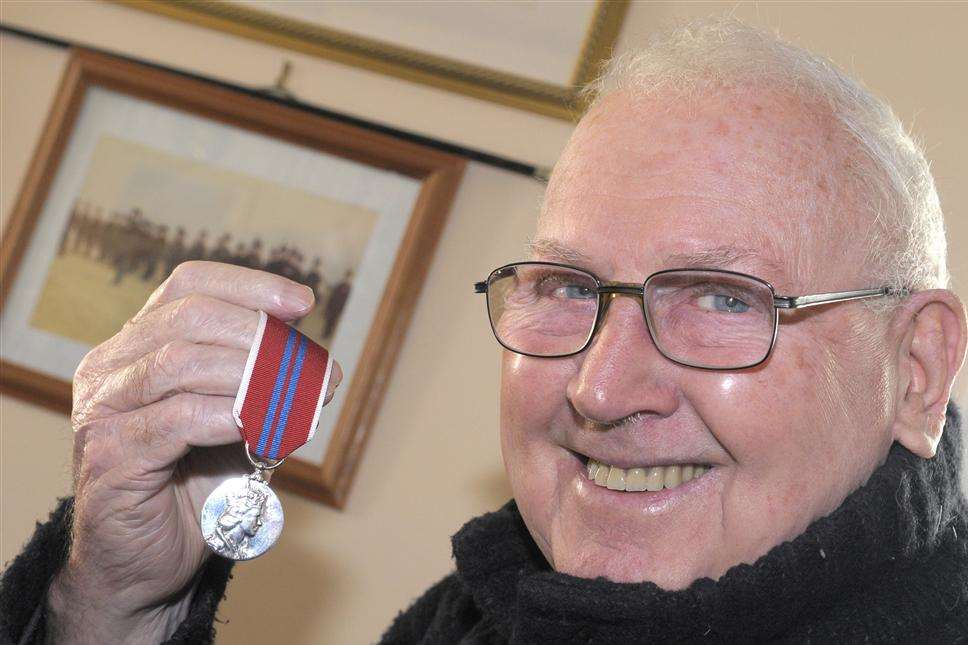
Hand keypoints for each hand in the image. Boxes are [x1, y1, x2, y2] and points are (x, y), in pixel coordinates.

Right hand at [46, 261, 341, 643]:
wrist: (149, 564)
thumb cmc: (194, 487)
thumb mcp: (238, 422)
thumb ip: (267, 388)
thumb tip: (323, 365)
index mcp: (137, 346)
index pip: (189, 285)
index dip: (249, 285)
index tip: (302, 303)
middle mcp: (110, 367)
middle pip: (189, 316)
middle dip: (259, 333)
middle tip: (306, 363)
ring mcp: (103, 410)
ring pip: (181, 361)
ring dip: (252, 375)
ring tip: (293, 397)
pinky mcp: (110, 456)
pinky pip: (177, 419)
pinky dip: (229, 416)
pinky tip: (259, 427)